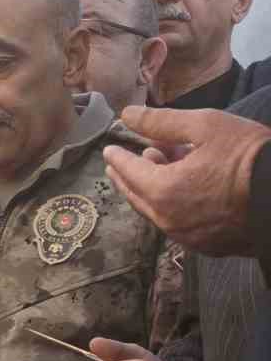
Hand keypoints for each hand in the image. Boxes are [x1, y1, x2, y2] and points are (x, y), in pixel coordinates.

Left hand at [104, 106, 270, 255]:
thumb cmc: (250, 156)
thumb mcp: (207, 126)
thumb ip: (162, 122)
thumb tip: (126, 115)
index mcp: (163, 191)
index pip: (129, 172)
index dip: (118, 158)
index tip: (109, 150)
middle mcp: (168, 219)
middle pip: (137, 195)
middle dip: (126, 177)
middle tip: (117, 165)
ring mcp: (187, 236)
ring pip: (156, 211)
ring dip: (150, 189)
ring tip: (153, 168)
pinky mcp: (206, 245)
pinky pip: (177, 223)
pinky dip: (170, 204)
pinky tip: (179, 191)